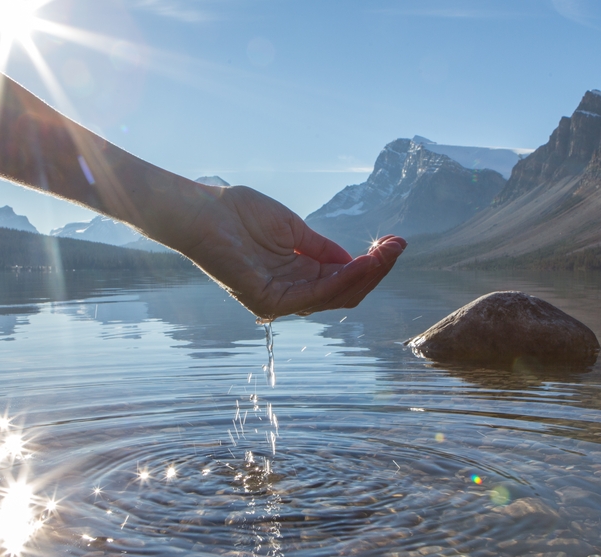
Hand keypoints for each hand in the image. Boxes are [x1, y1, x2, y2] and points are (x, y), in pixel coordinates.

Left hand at [177, 185, 405, 320]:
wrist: (203, 211)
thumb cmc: (239, 215)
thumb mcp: (293, 229)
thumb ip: (322, 248)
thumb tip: (355, 260)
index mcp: (296, 276)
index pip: (342, 279)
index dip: (370, 265)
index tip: (394, 243)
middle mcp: (291, 293)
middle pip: (344, 292)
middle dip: (375, 271)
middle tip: (397, 247)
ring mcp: (280, 300)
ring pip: (335, 296)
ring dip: (365, 275)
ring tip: (385, 254)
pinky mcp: (269, 301)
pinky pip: (315, 294)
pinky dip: (342, 280)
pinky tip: (361, 263)